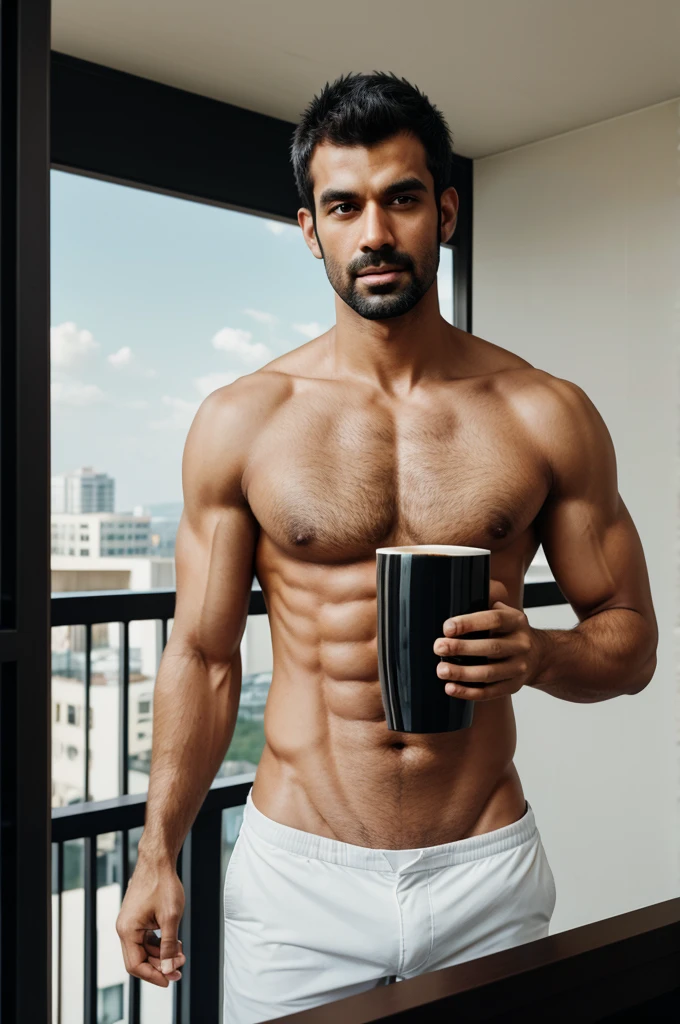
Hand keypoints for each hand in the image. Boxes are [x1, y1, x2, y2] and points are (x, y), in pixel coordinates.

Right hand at [116, 857, 185, 986]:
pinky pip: (145, 938)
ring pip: (143, 949)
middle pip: (139, 959)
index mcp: (127, 930)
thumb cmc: (163, 884)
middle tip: (180, 968)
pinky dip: (159, 943)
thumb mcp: (170, 917)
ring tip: (181, 953)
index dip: (153, 976)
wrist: (158, 861)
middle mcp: (125, 928)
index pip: (136, 965)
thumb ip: (169, 945)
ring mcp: (130, 922)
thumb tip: (169, 969)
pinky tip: (175, 942)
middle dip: (160, 965)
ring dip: (161, 954)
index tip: (170, 980)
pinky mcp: (137, 917)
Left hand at [433, 579, 542, 700]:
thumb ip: (485, 604)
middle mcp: (521, 644)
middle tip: (439, 647)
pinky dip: (468, 692)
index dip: (470, 623)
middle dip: (462, 648)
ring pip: (489, 673)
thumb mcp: (505, 613)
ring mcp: (519, 668)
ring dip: (462, 673)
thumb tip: (457, 592)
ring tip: (442, 670)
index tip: (447, 627)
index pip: (494, 620)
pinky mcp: (513, 686)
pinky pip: (489, 692)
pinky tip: (451, 688)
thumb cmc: (510, 632)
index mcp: (517, 622)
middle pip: (491, 648)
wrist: (539, 656)